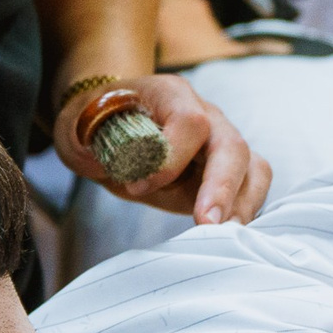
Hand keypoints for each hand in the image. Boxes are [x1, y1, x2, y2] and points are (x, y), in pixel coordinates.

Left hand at [55, 73, 271, 224]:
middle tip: (206, 224)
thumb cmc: (96, 126)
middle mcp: (206, 114)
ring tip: (224, 238)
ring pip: (253, 168)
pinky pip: (251, 187)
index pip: (191, 121)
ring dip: (241, 205)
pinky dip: (243, 212)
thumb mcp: (79, 129)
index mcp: (170, 95)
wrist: (110, 124)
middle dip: (222, 186)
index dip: (170, 157)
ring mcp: (221, 142)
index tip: (137, 186)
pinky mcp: (228, 171)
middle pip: (232, 145)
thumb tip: (118, 167)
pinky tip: (225, 238)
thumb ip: (91, 145)